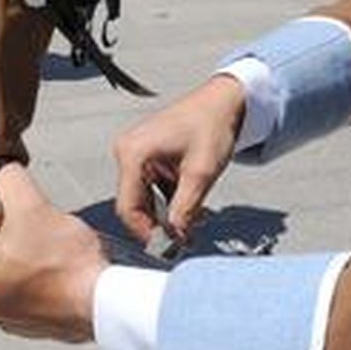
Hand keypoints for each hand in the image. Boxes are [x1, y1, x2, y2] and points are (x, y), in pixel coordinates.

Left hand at [0, 164, 106, 342]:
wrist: (102, 302)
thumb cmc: (66, 266)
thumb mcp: (32, 204)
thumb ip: (10, 179)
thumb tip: (5, 175)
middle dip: (0, 239)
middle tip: (25, 227)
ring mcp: (9, 320)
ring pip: (6, 275)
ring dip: (22, 259)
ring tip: (47, 248)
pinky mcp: (34, 325)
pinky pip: (28, 292)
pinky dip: (40, 279)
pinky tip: (58, 267)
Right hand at [112, 74, 244, 244]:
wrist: (223, 101)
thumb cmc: (211, 124)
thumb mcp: (200, 173)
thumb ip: (185, 209)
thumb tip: (174, 239)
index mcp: (133, 153)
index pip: (128, 206)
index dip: (146, 232)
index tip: (166, 247)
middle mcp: (127, 152)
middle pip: (134, 204)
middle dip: (158, 224)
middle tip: (182, 241)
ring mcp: (135, 154)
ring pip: (144, 199)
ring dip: (166, 214)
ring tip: (192, 223)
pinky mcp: (146, 157)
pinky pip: (151, 188)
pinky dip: (168, 201)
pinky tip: (190, 206)